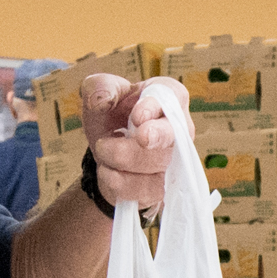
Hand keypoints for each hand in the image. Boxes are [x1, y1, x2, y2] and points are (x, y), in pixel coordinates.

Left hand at [80, 72, 187, 213]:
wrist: (106, 151)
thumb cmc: (111, 114)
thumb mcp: (97, 93)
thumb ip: (99, 87)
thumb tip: (102, 100)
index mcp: (168, 97)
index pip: (171, 97)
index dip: (156, 107)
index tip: (137, 116)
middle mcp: (179, 130)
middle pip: (173, 135)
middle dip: (159, 136)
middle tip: (142, 138)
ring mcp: (174, 162)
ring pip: (154, 165)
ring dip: (119, 158)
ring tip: (103, 149)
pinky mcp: (162, 189)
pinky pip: (142, 190)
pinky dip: (116, 182)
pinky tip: (108, 171)